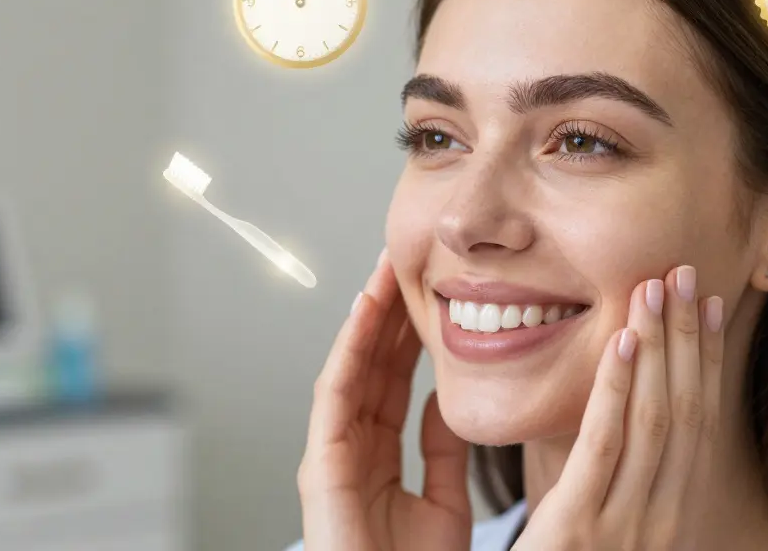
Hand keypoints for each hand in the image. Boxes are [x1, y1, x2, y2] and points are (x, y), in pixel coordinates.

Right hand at [297, 250, 472, 550]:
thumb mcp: (445, 505)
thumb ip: (444, 453)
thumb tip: (447, 402)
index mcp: (379, 457)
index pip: (395, 381)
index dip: (410, 336)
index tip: (429, 293)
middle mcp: (351, 448)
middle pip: (371, 366)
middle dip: (387, 314)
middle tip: (405, 262)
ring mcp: (332, 452)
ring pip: (352, 369)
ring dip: (368, 318)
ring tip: (386, 270)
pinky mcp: (321, 463)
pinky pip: (336, 393)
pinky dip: (351, 349)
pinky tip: (367, 311)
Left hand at [512, 266, 725, 550]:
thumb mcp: (613, 527)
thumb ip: (624, 481)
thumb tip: (630, 418)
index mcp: (673, 515)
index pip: (699, 421)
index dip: (705, 359)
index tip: (709, 305)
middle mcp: (664, 518)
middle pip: (686, 409)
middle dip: (688, 337)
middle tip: (688, 273)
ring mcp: (628, 524)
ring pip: (656, 417)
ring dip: (661, 345)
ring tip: (658, 287)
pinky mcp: (581, 524)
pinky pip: (606, 442)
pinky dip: (619, 386)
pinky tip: (624, 339)